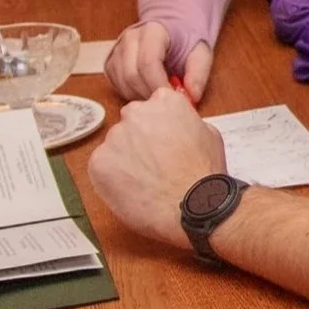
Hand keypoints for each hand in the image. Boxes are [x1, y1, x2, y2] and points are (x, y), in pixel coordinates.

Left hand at [89, 87, 227, 249]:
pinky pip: (102, 167)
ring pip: (115, 146)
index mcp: (164, 102)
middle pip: (131, 123)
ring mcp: (114, 137)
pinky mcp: (98, 162)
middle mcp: (136, 113)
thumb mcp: (210, 135)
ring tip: (145, 181)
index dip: (158, 126)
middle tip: (153, 162)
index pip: (153, 106)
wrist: (192, 206)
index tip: (163, 140)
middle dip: (139, 140)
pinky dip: (113, 179)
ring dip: (126, 160)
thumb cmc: (204, 174)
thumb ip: (187, 124)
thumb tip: (179, 128)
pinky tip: (133, 190)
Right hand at [105, 22, 211, 102]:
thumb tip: (192, 96)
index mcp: (153, 31)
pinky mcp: (111, 61)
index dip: (159, 85)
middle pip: (132, 75)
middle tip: (166, 101)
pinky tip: (146, 92)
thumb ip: (198, 73)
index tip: (171, 97)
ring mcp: (118, 49)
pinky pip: (116, 84)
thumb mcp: (201, 52)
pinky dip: (130, 93)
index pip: (148, 62)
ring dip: (140, 95)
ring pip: (122, 82)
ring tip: (158, 96)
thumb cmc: (186, 40)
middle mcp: (130, 38)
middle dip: (150, 93)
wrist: (171, 27)